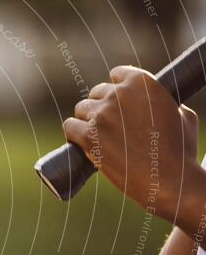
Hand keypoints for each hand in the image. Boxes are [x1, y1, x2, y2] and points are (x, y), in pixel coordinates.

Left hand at [62, 66, 205, 234]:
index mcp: (143, 82)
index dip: (115, 89)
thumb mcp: (183, 115)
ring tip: (95, 136)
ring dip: (85, 120)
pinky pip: (70, 127)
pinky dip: (72, 134)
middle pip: (96, 93)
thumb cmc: (181, 151)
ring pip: (81, 109)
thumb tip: (158, 104)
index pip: (117, 75)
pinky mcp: (89, 136)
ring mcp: (102, 114)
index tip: (116, 103)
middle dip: (101, 107)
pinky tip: (78, 141)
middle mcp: (120, 93)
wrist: (169, 179)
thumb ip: (167, 103)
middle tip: (107, 126)